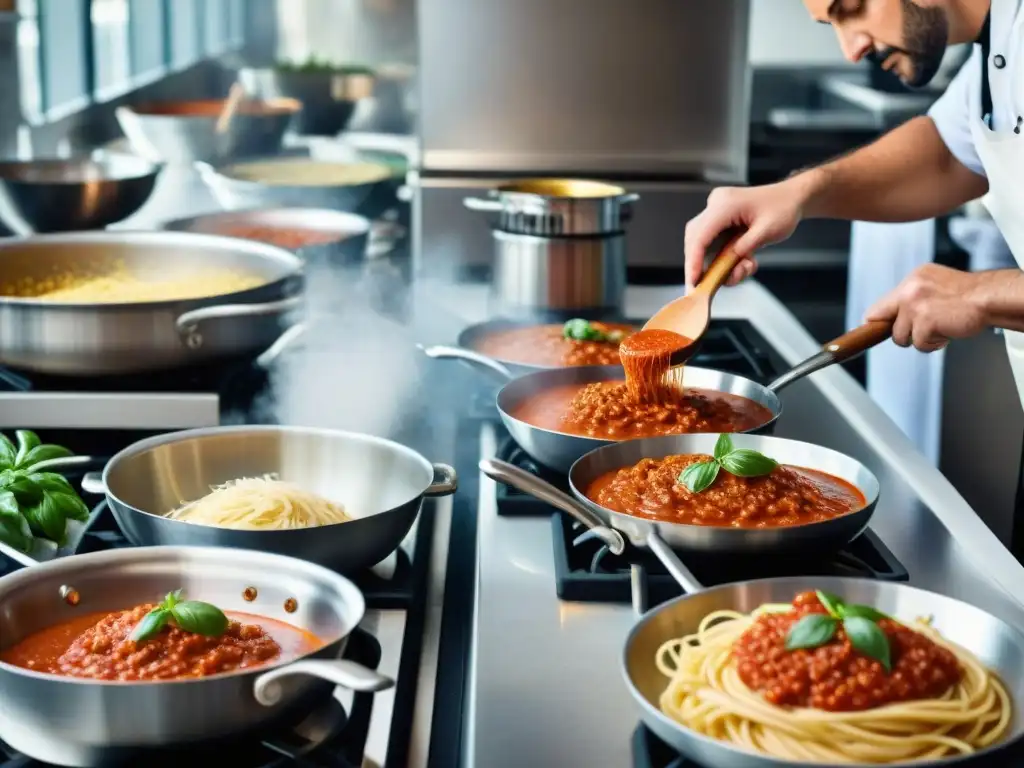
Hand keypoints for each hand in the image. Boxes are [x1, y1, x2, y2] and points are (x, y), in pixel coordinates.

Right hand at [684, 178, 809, 288]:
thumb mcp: (768, 231)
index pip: (700, 236)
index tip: (693, 281)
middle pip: (695, 238)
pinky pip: (713, 240)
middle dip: (698, 264)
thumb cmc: (783, 209)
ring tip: (742, 270)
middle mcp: (716, 204)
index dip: (694, 261)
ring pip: (702, 241)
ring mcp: (717, 210)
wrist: (791, 197)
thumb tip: (725, 263)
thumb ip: (744, 247)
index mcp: (725, 204)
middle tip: (704, 285)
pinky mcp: (720, 217)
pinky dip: (724, 256)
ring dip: (716, 262)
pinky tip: (745, 261)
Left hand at [864, 264, 988, 351]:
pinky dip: (933, 344)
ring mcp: (914, 306)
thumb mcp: (934, 286)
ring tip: (941, 328)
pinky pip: (919, 345)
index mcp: (912, 280)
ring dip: (922, 339)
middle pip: (884, 324)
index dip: (878, 323)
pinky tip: (946, 332)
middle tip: (924, 329)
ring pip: (902, 338)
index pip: (878, 307)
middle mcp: (909, 290)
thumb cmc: (969, 296)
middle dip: (901, 333)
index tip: (879, 332)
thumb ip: (913, 298)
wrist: (989, 298)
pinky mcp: (924, 322)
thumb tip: (895, 317)